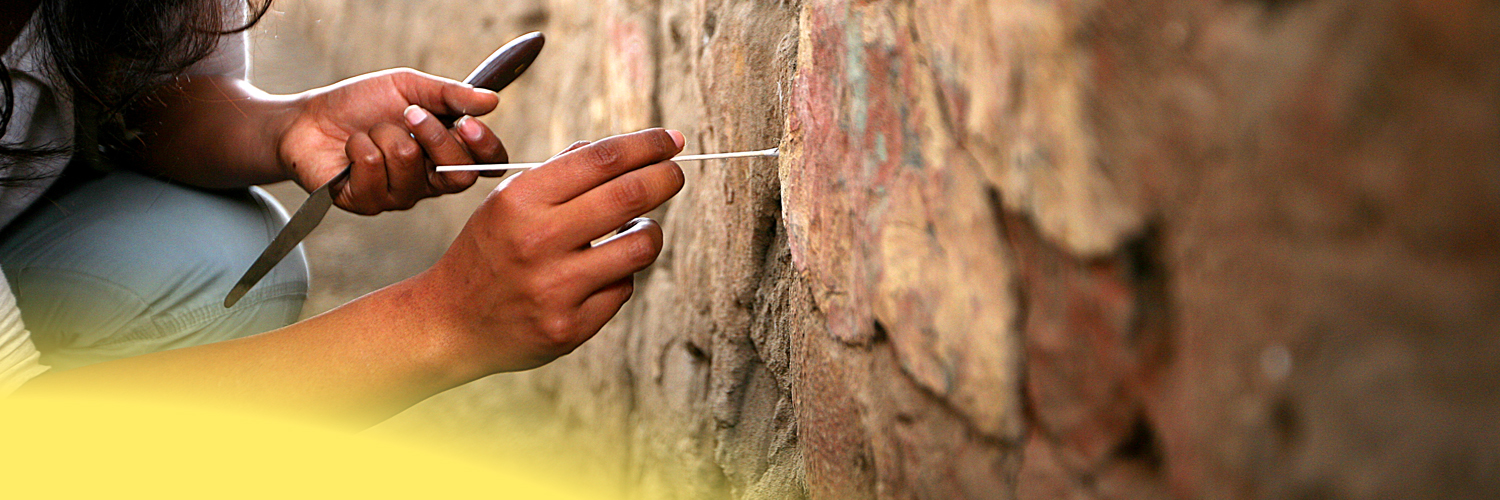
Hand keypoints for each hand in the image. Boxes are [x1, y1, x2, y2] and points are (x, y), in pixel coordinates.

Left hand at [278, 69, 508, 214]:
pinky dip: (358, 146)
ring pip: (410, 164)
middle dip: (434, 135)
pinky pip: (374, 169)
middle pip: (458, 174)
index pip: (487, 164)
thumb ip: (449, 95)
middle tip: (410, 113)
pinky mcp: (368, 203)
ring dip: (384, 134)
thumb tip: (491, 100)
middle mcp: (429, 181)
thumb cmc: (361, 104)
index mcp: (446, 153)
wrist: (309, 118)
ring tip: (369, 131)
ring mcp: (400, 196)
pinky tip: (350, 148)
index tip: (468, 123)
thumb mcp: (408, 87)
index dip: (485, 149)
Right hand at [420, 128, 685, 372]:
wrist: (451, 322)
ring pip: (640, 246)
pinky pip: (623, 288)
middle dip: (666, 177)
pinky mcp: (570, 326)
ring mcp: (555, 287)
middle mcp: (538, 240)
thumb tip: (628, 148)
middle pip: (629, 195)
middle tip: (675, 173)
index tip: (670, 141)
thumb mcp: (508, 201)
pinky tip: (602, 271)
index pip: (602, 159)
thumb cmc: (489, 253)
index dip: (646, 144)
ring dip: (651, 230)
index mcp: (520, 199)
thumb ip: (562, 173)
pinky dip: (621, 274)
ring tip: (639, 227)